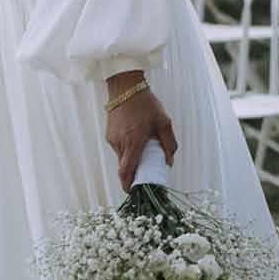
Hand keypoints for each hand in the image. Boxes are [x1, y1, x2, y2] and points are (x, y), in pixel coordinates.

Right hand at [104, 73, 177, 192]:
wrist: (125, 86)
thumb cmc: (146, 103)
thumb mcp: (164, 122)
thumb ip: (169, 143)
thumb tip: (169, 162)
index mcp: (134, 141)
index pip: (127, 171)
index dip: (128, 185)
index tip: (134, 192)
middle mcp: (120, 143)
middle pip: (124, 168)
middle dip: (134, 175)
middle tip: (145, 175)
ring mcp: (112, 139)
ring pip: (121, 158)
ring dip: (131, 160)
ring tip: (143, 151)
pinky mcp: (109, 134)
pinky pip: (119, 148)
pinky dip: (127, 150)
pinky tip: (136, 139)